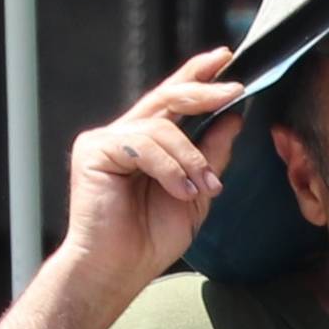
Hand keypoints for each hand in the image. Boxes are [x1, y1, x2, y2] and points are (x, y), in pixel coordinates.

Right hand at [57, 48, 246, 295]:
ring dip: (192, 158)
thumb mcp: (197, 193)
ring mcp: (107, 140)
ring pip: (162, 128)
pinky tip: (181, 192)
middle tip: (234, 90)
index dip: (198, 76)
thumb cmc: (150, 239)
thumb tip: (234, 117)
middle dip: (204, 91)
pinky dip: (170, 168)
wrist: (118, 271)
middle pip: (167, 97)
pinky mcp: (93, 150)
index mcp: (148, 143)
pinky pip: (143, 145)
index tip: (226, 57)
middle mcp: (126, 135)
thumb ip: (211, 155)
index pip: (174, 100)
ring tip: (202, 189)